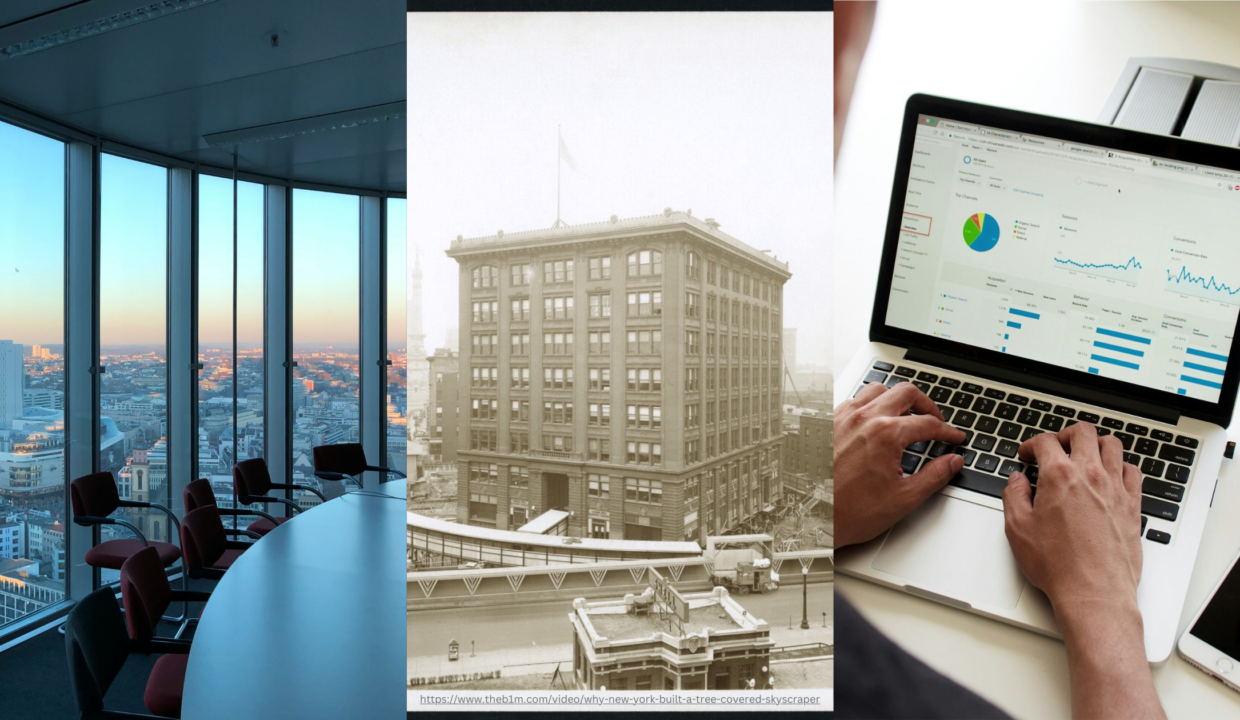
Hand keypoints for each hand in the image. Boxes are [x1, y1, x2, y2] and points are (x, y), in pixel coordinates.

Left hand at [835, 381, 965, 547]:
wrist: (810, 517)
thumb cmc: (848, 512)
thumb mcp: (902, 499)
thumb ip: (934, 477)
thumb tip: (952, 462)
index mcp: (885, 434)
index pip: (928, 423)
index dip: (947, 431)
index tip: (954, 438)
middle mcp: (863, 418)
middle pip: (906, 393)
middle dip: (926, 405)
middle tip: (935, 421)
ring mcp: (842, 418)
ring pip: (877, 390)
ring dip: (896, 399)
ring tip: (906, 416)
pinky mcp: (827, 423)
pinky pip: (853, 400)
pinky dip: (870, 405)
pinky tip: (873, 421)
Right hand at [1002, 422, 1142, 608]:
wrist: (1094, 592)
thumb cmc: (1058, 565)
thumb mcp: (1018, 529)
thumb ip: (1014, 496)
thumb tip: (1017, 481)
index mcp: (1059, 477)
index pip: (1046, 442)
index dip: (1032, 444)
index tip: (1028, 455)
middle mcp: (1091, 476)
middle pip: (1083, 432)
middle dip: (1065, 435)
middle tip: (1056, 447)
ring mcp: (1116, 489)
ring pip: (1112, 445)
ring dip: (1095, 444)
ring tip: (1085, 455)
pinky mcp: (1132, 505)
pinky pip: (1132, 471)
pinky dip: (1120, 465)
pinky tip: (1111, 475)